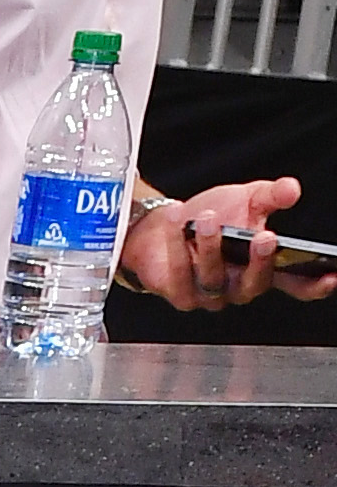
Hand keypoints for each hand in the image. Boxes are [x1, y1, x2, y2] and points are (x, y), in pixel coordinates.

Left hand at [119, 177, 315, 310]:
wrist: (165, 225)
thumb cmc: (213, 216)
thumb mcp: (248, 200)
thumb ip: (272, 196)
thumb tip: (292, 190)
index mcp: (264, 268)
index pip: (296, 284)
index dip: (315, 285)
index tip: (332, 276)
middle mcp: (239, 287)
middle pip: (256, 284)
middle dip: (261, 261)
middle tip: (265, 236)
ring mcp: (210, 296)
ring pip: (214, 278)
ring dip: (211, 247)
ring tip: (208, 217)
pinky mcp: (181, 296)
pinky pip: (180, 275)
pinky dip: (177, 245)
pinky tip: (179, 219)